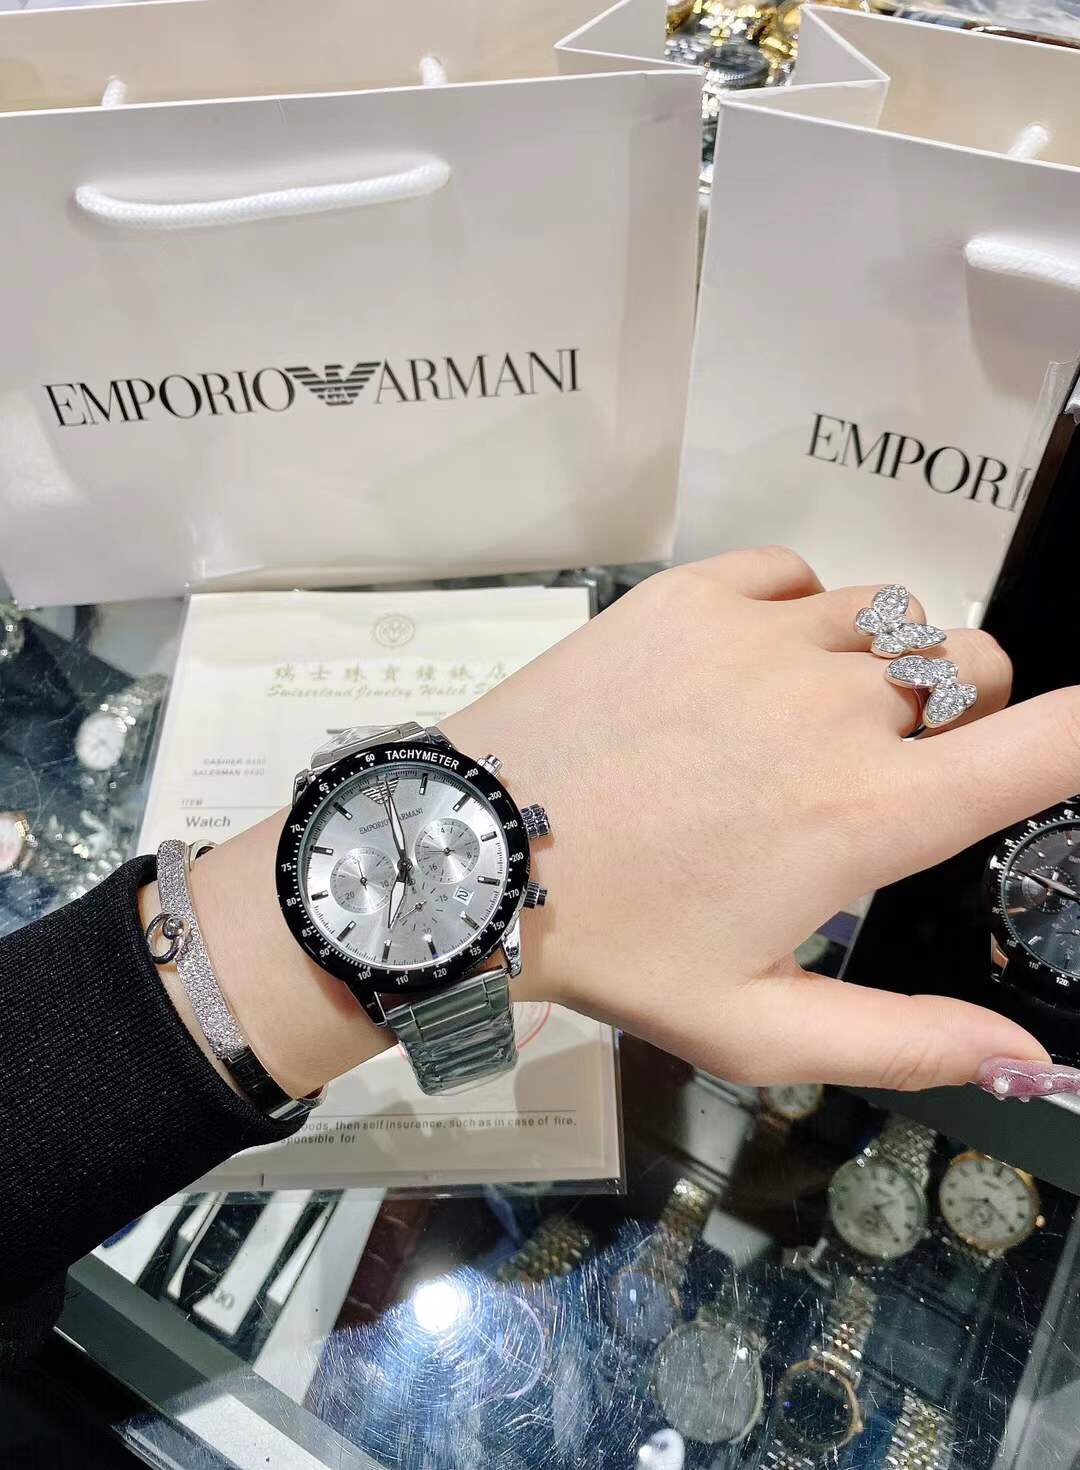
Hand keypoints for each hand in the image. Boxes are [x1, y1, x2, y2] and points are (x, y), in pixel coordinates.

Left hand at [176, 549, 1079, 1099]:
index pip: (1051, 745)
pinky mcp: (694, 591)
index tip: (1075, 741)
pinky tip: (745, 668)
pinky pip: (797, 574)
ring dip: (879, 663)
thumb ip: (907, 1042)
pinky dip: (798, 612)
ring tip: (805, 719)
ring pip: (891, 614)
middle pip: (974, 666)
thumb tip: (1034, 1061)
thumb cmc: (623, 950)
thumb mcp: (758, 1027)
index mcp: (873, 812)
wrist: (476, 859)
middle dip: (961, 711)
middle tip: (885, 767)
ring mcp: (766, 633)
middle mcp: (841, 704)